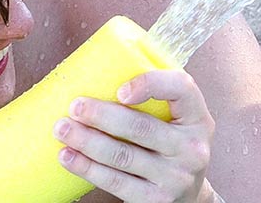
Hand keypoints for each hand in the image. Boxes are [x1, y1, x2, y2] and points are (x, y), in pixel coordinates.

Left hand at [54, 70, 216, 202]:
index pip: (181, 90)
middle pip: (142, 127)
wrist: (188, 196)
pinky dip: (88, 169)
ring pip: (123, 156)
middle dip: (101, 115)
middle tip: (74, 107)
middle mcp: (192, 148)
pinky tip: (68, 157)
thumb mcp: (178, 122)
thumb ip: (155, 101)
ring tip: (62, 129)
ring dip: (86, 141)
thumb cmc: (172, 148)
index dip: (150, 85)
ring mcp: (176, 177)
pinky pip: (116, 182)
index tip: (119, 89)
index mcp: (198, 118)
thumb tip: (97, 71)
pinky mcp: (156, 200)